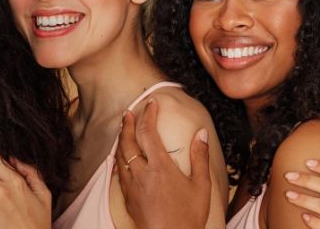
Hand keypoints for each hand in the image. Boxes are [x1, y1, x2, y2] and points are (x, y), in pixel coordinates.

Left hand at [115, 98, 211, 228]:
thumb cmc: (188, 217)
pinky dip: (119, 158)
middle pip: (128, 141)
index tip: (151, 103)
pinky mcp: (127, 198)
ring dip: (121, 139)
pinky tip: (121, 157)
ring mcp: (132, 186)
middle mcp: (142, 173)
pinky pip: (119, 171)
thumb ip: (200, 157)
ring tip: (123, 129)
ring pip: (120, 156)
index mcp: (160, 167)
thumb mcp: (201, 186)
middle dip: (127, 124)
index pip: (148, 132)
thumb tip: (200, 133)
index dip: (148, 114)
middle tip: (128, 112)